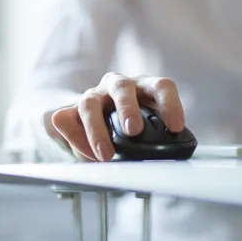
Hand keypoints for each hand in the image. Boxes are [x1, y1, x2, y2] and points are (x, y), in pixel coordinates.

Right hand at [51, 73, 184, 160]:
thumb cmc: (137, 120)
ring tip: (106, 155)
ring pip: (89, 104)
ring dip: (97, 130)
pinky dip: (74, 138)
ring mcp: (94, 95)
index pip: (161, 86)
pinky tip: (87, 155)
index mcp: (145, 85)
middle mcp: (118, 85)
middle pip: (122, 88)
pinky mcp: (72, 109)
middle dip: (127, 109)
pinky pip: (65, 119)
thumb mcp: (153, 122)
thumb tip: (173, 153)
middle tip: (133, 131)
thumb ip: (160, 134)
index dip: (170, 105)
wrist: (104, 115)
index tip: (176, 127)